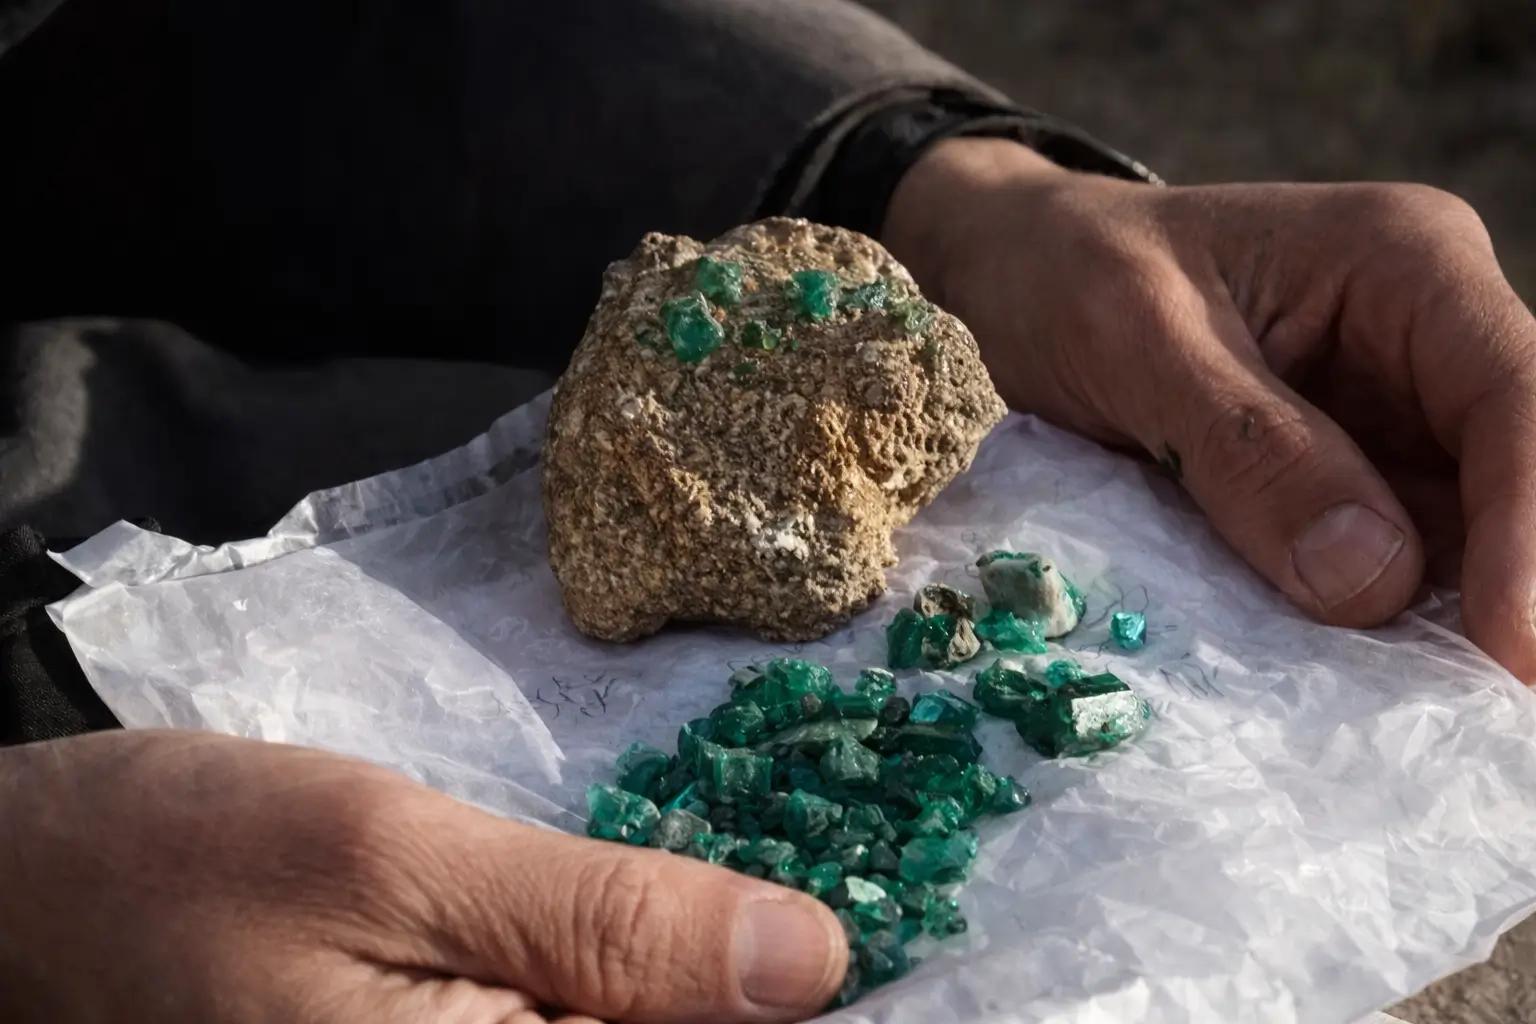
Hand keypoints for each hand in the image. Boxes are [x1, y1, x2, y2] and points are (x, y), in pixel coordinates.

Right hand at [0, 731, 844, 1022]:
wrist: (25, 900)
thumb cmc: (184, 865)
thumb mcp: (393, 861)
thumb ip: (602, 924)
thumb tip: (809, 961)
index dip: (807, 1015)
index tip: (882, 944)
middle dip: (752, 1001)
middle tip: (822, 918)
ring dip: (698, 989)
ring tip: (753, 926)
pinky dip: (623, 989)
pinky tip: (650, 950)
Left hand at [884, 137, 1535, 679]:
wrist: (1015, 277)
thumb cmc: (1069, 277)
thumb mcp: (1137, 342)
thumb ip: (1248, 449)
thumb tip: (1374, 579)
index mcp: (1405, 266)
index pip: (1513, 398)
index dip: (1529, 528)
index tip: (1513, 645)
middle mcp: (1426, 345)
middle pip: (1516, 474)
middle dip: (1511, 587)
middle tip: (1490, 704)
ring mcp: (1392, 421)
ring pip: (1467, 536)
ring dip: (1453, 625)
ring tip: (1444, 719)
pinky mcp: (1345, 484)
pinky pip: (1393, 564)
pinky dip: (1386, 629)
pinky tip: (1376, 696)